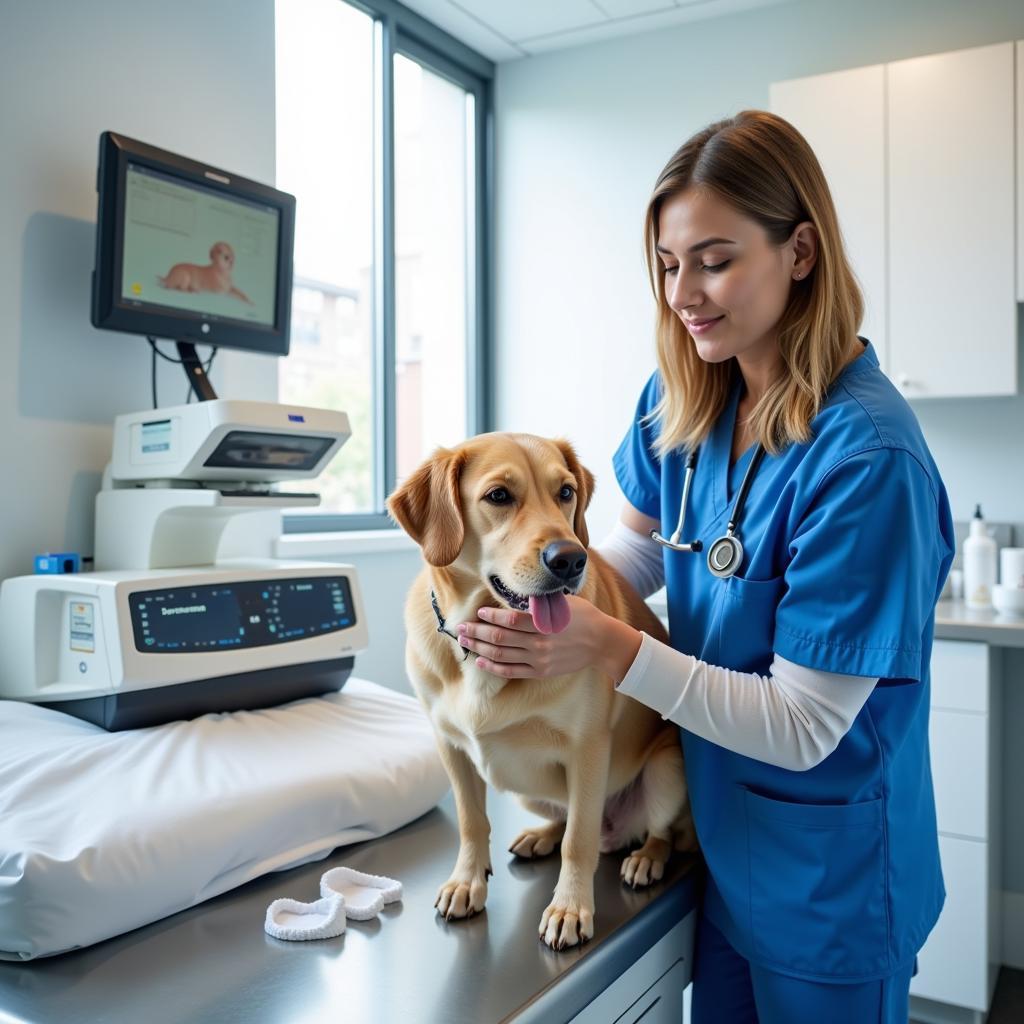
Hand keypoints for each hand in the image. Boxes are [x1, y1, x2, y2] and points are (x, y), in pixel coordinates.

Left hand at [457, 597, 641, 681]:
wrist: (601, 642)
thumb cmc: (582, 617)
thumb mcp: (563, 603)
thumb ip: (539, 602)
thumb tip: (515, 596)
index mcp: (543, 624)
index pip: (510, 621)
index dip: (491, 617)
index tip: (478, 612)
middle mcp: (538, 643)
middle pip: (499, 639)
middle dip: (477, 633)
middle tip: (460, 628)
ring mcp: (538, 660)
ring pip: (501, 656)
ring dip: (479, 649)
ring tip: (464, 642)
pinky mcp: (539, 672)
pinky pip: (510, 671)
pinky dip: (492, 667)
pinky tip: (479, 661)